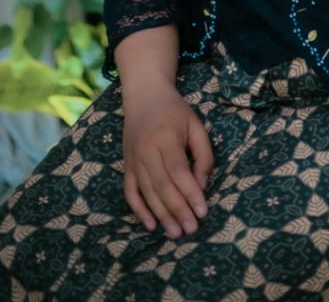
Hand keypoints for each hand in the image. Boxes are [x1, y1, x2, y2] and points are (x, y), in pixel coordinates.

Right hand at [122, 82, 213, 236]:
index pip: (178, 172)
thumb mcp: (195, 124)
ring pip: (147, 193)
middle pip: (162, 186)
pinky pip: (130, 192)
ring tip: (175, 233)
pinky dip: (138, 210)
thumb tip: (203, 185)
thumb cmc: (175, 111)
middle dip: (178, 210)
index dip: (190, 194)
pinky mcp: (126, 166)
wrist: (144, 96)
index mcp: (165, 138)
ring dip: (161, 215)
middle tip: (191, 229)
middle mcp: (146, 151)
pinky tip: (150, 224)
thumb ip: (202, 154)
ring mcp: (133, 160)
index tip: (202, 212)